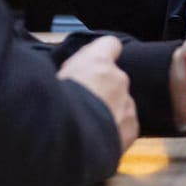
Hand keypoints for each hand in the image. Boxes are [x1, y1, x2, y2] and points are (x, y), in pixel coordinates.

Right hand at [58, 36, 137, 151]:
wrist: (70, 140)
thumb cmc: (54, 106)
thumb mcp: (53, 79)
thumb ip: (72, 72)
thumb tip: (72, 74)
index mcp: (97, 61)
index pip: (110, 44)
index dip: (104, 54)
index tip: (96, 64)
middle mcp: (117, 78)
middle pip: (114, 79)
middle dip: (102, 89)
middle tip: (82, 104)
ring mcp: (127, 102)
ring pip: (121, 103)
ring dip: (109, 111)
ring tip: (88, 126)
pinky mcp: (132, 126)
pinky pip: (126, 124)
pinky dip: (115, 130)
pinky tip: (98, 138)